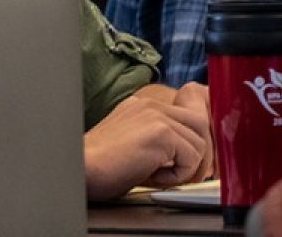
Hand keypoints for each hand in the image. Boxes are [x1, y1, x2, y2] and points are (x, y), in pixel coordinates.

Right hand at [82, 83, 213, 200]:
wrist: (81, 170)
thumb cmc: (100, 167)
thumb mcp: (133, 144)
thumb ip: (158, 141)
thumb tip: (188, 156)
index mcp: (142, 105)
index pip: (186, 116)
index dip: (191, 141)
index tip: (186, 162)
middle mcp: (150, 104)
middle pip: (200, 123)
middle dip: (198, 152)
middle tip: (185, 174)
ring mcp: (157, 115)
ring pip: (199, 141)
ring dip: (187, 166)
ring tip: (162, 176)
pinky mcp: (161, 132)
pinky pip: (191, 157)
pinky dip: (179, 175)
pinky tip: (154, 177)